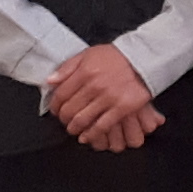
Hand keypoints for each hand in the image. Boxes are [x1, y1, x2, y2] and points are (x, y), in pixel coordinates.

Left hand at [43, 45, 162, 149]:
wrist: (143, 58)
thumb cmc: (115, 57)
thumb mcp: (88, 54)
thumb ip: (67, 67)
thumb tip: (50, 81)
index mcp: (84, 72)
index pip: (61, 94)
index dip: (55, 106)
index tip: (55, 110)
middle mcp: (94, 85)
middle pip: (70, 109)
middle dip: (63, 119)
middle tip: (65, 121)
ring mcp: (108, 98)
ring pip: (83, 120)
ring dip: (74, 128)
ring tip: (73, 129)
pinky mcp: (122, 108)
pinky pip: (102, 126)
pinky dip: (91, 134)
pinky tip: (85, 137)